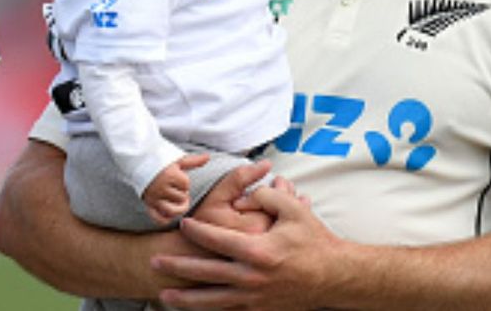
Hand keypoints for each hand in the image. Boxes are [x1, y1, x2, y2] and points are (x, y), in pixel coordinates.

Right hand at [142, 153, 209, 225]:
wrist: (137, 160)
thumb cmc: (158, 160)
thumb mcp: (176, 159)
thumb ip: (193, 161)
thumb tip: (207, 157)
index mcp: (169, 175)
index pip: (185, 185)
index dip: (183, 182)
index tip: (176, 176)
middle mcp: (161, 187)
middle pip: (181, 198)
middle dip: (180, 194)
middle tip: (174, 187)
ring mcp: (153, 197)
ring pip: (171, 210)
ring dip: (176, 208)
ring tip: (175, 201)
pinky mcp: (147, 204)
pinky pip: (158, 218)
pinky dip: (165, 219)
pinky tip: (168, 214)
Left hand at [152, 182, 343, 309]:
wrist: (336, 277)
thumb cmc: (315, 241)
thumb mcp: (294, 210)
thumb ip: (267, 196)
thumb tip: (246, 191)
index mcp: (259, 252)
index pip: (218, 240)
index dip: (197, 230)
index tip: (182, 222)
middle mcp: (253, 278)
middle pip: (207, 272)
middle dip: (178, 267)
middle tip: (154, 261)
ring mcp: (256, 298)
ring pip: (214, 300)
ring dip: (187, 299)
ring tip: (163, 296)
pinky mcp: (261, 310)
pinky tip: (194, 310)